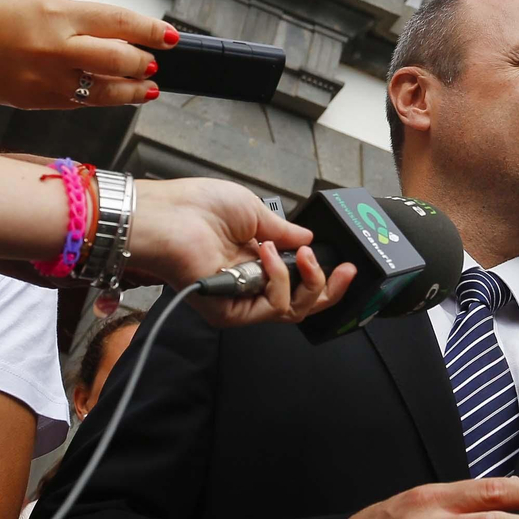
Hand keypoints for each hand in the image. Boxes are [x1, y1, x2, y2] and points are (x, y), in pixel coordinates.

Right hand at [0, 0, 173, 108]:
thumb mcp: (38, 4)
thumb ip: (76, 22)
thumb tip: (116, 37)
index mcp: (57, 13)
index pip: (120, 22)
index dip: (151, 31)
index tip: (170, 36)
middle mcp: (55, 47)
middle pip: (120, 60)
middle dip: (144, 63)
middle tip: (154, 62)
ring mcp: (45, 79)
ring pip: (104, 90)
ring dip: (131, 89)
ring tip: (145, 87)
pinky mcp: (35, 101)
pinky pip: (78, 103)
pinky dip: (98, 99)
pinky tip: (109, 94)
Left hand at [129, 178, 356, 326]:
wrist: (171, 215)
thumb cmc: (200, 206)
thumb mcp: (254, 212)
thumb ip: (285, 231)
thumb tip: (309, 237)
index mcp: (254, 261)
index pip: (297, 283)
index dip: (324, 276)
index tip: (347, 265)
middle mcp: (249, 285)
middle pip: (301, 305)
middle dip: (328, 289)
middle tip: (345, 271)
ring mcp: (240, 301)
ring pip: (292, 311)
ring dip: (306, 280)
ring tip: (302, 255)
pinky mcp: (230, 312)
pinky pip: (272, 308)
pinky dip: (280, 281)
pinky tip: (270, 256)